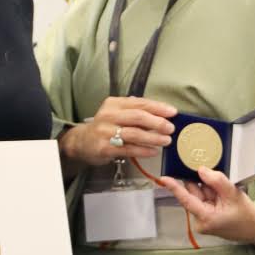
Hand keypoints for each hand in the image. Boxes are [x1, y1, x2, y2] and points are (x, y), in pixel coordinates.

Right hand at [58, 96, 175, 167]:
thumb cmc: (105, 126)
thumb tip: (162, 112)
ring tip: (166, 141)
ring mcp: (105, 132)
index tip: (173, 112)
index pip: (140, 103)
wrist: (81, 142)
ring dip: (153, 138)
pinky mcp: (105, 148)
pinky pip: (129, 149)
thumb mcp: (117, 113)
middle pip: (138, 117)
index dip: (158, 108)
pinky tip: (153, 151)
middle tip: (171, 128)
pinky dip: (143, 150)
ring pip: (135, 134)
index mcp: (114, 104)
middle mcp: (109, 115)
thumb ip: (135, 110)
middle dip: (157, 122)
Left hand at [158, 167, 254, 243]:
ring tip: (224, 189)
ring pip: (199, 194)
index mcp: (205, 218)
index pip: (186, 199)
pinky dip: (212, 193)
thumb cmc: (246, 215)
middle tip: (212, 174)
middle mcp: (200, 220)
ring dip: (209, 188)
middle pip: (194, 194)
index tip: (163, 178)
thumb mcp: (233, 194)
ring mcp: (202, 219)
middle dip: (201, 182)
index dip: (174, 187)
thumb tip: (201, 170)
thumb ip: (217, 181)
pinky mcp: (206, 217)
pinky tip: (223, 193)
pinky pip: (204, 199)